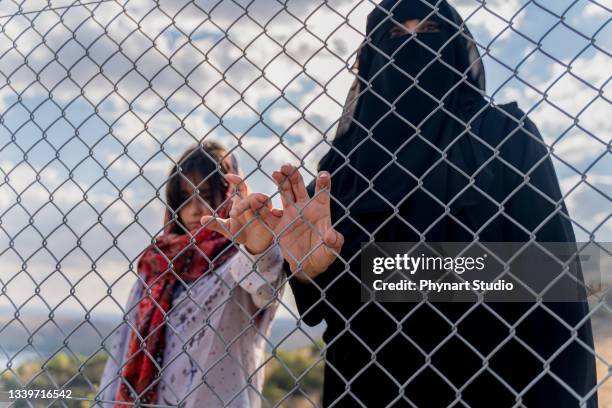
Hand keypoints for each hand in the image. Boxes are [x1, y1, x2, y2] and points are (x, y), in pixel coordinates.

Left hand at [200, 174, 279, 254]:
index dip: (236, 180)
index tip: (227, 175)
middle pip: (251, 196)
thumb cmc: (240, 232)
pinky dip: (276, 212)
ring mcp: (265, 211)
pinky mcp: (274, 220)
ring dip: (260, 203)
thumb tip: (202, 220)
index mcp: (243, 203)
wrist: (253, 245)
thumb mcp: (227, 229)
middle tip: (233, 214)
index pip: (241, 187)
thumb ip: (216, 224)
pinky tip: (275, 213)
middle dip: (243, 204)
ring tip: (254, 205)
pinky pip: (277, 213)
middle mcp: (255, 204)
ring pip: (266, 201)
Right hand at [267, 164, 344, 281]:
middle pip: (299, 187)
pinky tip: (258, 200)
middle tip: (287, 166)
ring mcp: (290, 215)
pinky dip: (263, 208)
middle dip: (294, 175)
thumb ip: (334, 242)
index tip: (324, 174)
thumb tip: (330, 236)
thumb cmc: (323, 254)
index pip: (322, 193)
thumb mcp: (332, 250)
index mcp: (320, 210)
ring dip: (281, 182)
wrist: (307, 265)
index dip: (323, 183)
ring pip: (284, 194)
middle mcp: (304, 208)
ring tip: (276, 173)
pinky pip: (268, 215)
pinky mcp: (279, 225)